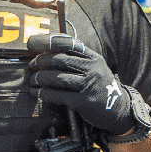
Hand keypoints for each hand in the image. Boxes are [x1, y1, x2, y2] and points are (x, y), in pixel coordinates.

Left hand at [26, 34, 150, 136]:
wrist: (118, 109)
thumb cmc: (101, 87)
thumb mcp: (96, 68)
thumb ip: (79, 59)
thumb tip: (50, 50)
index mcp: (94, 58)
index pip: (69, 44)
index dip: (49, 42)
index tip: (33, 43)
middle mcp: (93, 70)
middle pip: (62, 60)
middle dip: (42, 61)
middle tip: (32, 64)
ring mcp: (89, 86)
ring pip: (58, 78)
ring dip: (41, 78)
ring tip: (33, 79)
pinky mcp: (83, 101)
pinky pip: (58, 95)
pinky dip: (44, 93)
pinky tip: (36, 92)